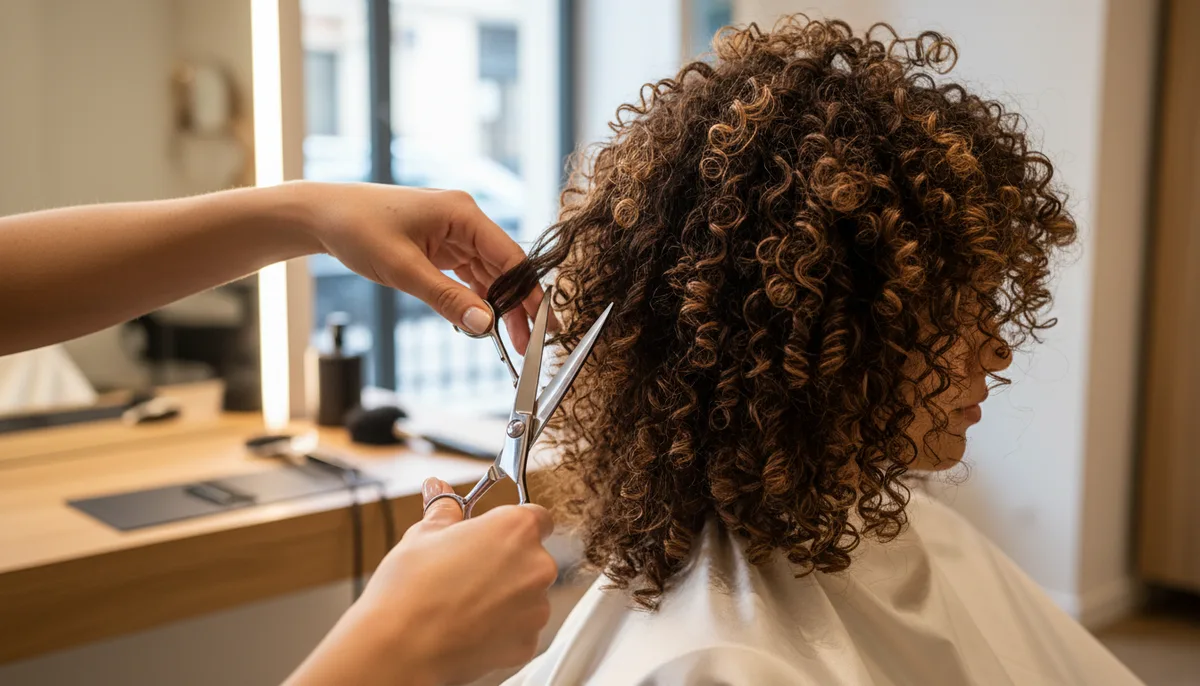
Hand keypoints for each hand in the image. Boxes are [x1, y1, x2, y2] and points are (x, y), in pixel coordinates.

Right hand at [284, 479, 557, 685]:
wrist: (400, 647)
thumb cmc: (410, 589)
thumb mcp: (424, 534)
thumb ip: (445, 510)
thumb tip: (440, 490)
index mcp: (516, 529)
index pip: (536, 517)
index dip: (512, 526)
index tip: (493, 535)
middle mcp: (537, 565)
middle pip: (532, 557)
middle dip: (506, 562)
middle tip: (467, 570)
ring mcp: (536, 608)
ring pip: (527, 595)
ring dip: (505, 596)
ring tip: (462, 602)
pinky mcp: (528, 643)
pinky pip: (520, 628)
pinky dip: (502, 628)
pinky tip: (469, 626)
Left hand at [291, 182, 543, 352]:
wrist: (323, 216)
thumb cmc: (358, 229)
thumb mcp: (403, 270)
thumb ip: (447, 298)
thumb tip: (485, 325)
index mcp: (462, 213)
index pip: (510, 257)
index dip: (528, 294)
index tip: (542, 325)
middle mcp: (464, 219)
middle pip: (504, 268)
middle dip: (518, 306)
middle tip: (532, 342)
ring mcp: (454, 232)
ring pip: (489, 274)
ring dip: (499, 306)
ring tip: (512, 341)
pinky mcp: (441, 245)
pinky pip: (470, 275)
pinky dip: (477, 298)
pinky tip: (483, 322)